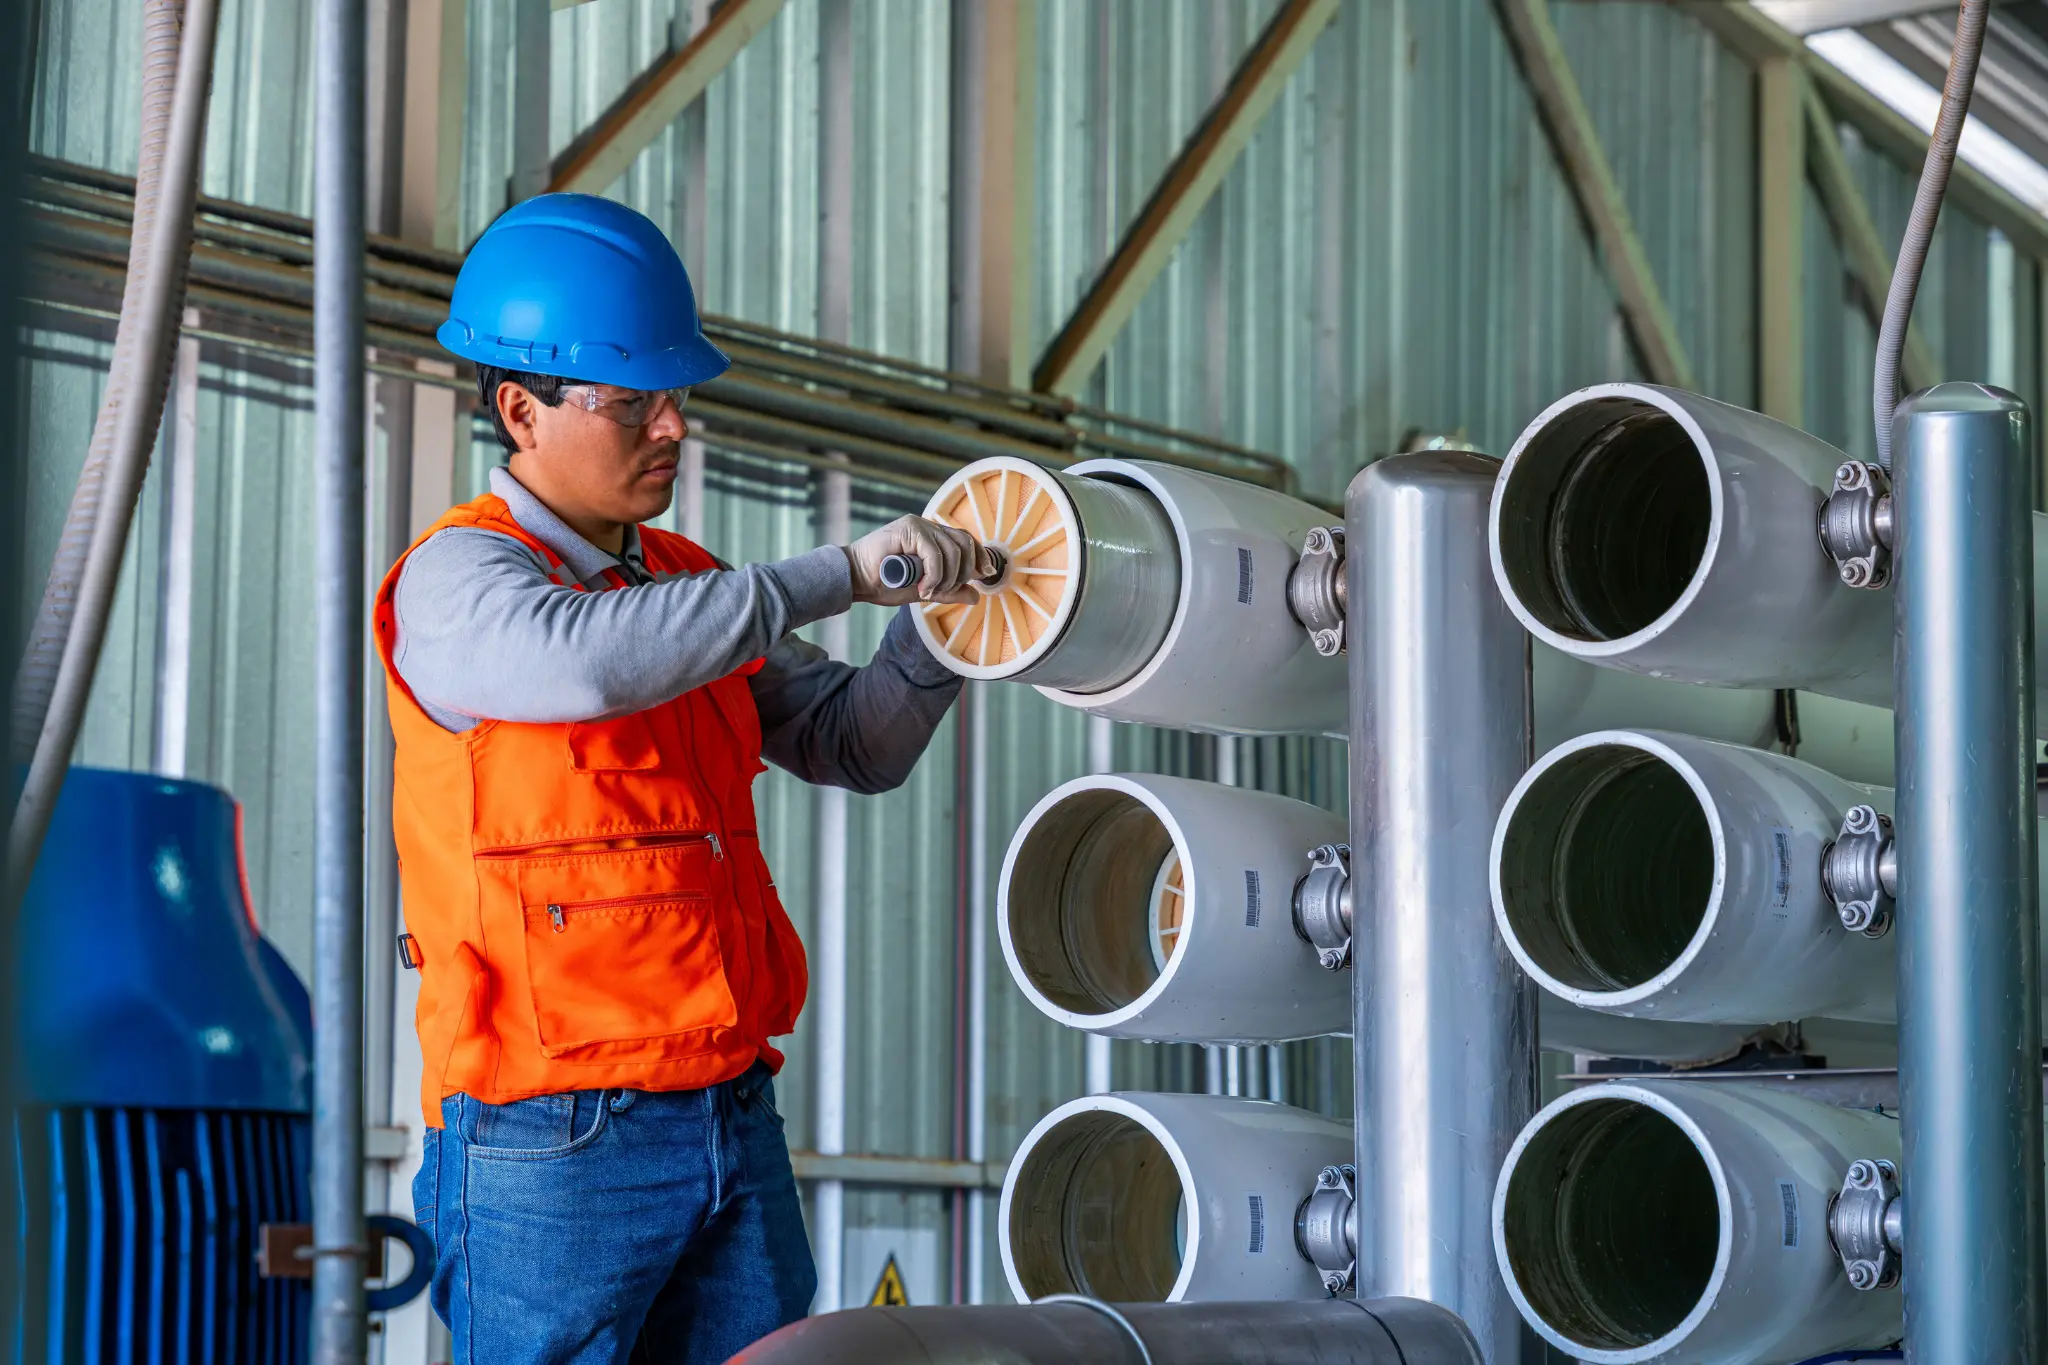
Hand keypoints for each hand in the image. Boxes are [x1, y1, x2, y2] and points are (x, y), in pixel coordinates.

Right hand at [844, 515, 990, 605]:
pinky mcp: (908, 529)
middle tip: (945, 590)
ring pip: (952, 550)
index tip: (985, 574)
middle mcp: (927, 526)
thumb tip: (976, 595)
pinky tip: (923, 587)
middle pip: (964, 543)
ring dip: (946, 577)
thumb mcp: (925, 591)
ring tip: (929, 591)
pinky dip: (934, 574)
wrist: (855, 580)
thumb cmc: (885, 584)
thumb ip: (948, 591)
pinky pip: (934, 553)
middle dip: (963, 572)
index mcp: (933, 536)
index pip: (966, 540)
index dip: (979, 556)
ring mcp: (918, 524)